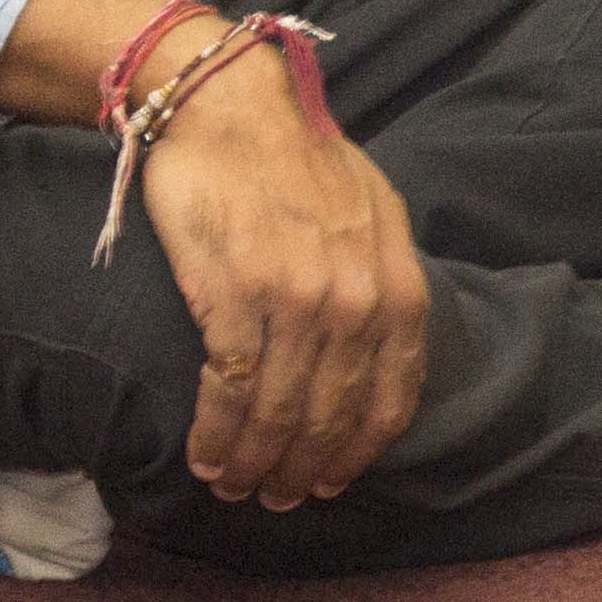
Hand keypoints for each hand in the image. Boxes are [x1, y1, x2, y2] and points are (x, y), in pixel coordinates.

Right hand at [136, 56, 429, 507]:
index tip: (330, 482)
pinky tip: (204, 451)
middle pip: (331, 417)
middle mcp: (355, 301)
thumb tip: (382, 342)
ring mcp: (297, 300)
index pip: (390, 399)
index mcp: (396, 284)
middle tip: (274, 497)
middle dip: (301, 470)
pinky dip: (216, 432)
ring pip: (279, 413)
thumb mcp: (373, 210)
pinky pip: (232, 388)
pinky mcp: (236, 295)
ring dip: (253, 462)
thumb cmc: (296, 154)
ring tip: (232, 484)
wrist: (229, 104)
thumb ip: (383, 278)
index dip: (357, 452)